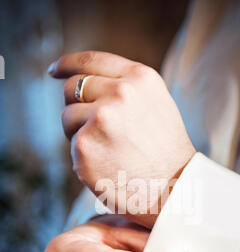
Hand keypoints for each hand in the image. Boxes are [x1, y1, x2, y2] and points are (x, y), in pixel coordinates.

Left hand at [48, 51, 194, 227]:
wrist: (172, 190)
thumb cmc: (164, 151)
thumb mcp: (155, 103)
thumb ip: (124, 85)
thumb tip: (82, 80)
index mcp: (140, 78)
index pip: (90, 60)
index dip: (67, 64)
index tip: (54, 70)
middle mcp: (120, 92)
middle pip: (73, 87)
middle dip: (77, 106)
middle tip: (98, 130)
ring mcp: (101, 118)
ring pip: (67, 116)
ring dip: (79, 131)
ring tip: (108, 150)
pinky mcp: (85, 145)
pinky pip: (72, 143)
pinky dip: (83, 155)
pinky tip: (106, 164)